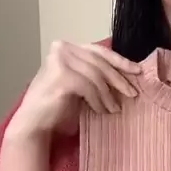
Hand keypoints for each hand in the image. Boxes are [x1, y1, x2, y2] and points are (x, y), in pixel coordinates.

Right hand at [6, 41, 141, 138]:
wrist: (34, 123)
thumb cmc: (57, 105)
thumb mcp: (80, 83)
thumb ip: (95, 73)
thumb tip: (126, 73)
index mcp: (66, 47)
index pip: (99, 51)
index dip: (120, 61)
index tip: (137, 71)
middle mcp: (62, 49)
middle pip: (100, 62)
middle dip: (119, 79)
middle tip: (132, 94)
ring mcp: (60, 60)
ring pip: (97, 76)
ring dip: (109, 95)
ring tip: (115, 108)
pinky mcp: (61, 76)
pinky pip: (89, 87)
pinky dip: (98, 101)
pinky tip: (101, 111)